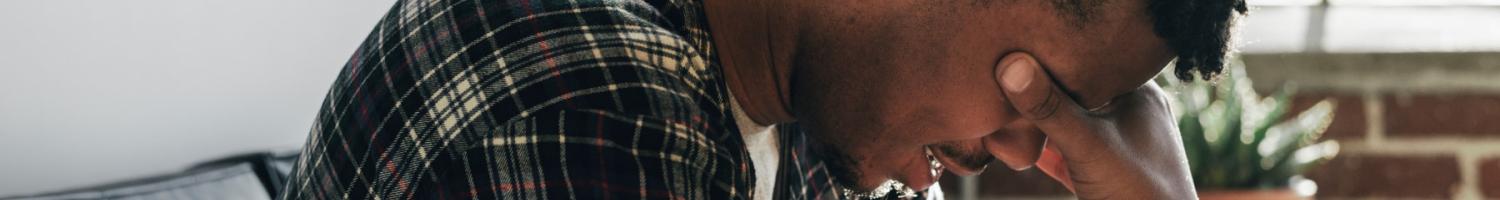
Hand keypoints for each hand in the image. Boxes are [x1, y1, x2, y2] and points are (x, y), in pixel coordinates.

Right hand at [995, 53, 1195, 198]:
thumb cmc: (1136, 192)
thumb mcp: (1088, 144)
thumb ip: (1050, 108)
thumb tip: (1010, 65)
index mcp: (1139, 94)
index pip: (1091, 62)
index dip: (1054, 56)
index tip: (1018, 51)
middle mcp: (1129, 114)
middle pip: (1074, 93)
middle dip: (1039, 91)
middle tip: (1000, 78)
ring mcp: (1114, 145)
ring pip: (1066, 123)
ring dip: (1035, 122)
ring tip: (998, 110)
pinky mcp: (1098, 173)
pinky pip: (1062, 152)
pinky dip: (1038, 148)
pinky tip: (1007, 143)